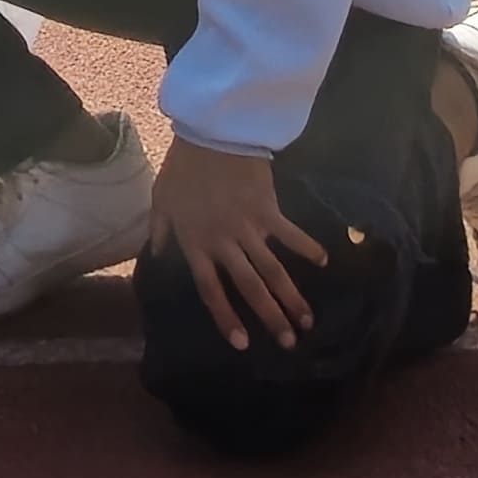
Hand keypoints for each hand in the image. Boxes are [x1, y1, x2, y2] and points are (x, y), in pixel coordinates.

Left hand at [147, 135, 326, 355]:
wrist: (210, 133)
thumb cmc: (183, 168)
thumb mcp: (161, 200)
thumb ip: (159, 230)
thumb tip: (154, 254)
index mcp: (197, 245)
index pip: (211, 291)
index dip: (226, 318)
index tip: (243, 344)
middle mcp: (224, 244)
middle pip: (250, 288)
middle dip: (271, 318)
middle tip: (289, 343)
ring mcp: (249, 228)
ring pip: (273, 271)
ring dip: (292, 297)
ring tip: (308, 321)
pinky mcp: (269, 210)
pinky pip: (291, 234)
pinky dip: (307, 247)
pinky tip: (323, 262)